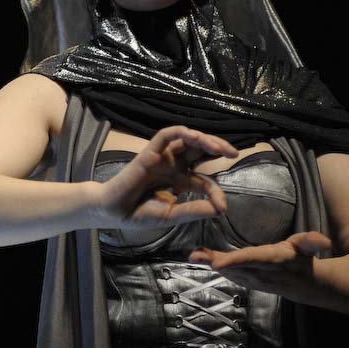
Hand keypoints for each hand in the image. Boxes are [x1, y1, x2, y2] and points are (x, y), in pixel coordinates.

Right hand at [94, 125, 238, 229]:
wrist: (114, 212)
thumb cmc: (139, 214)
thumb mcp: (171, 215)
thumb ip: (193, 211)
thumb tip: (219, 210)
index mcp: (180, 181)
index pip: (205, 181)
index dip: (216, 191)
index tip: (222, 206)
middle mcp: (174, 166)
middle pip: (200, 151)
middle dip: (218, 148)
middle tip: (234, 153)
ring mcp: (163, 157)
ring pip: (187, 140)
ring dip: (205, 139)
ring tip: (221, 148)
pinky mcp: (150, 151)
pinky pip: (167, 135)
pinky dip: (183, 132)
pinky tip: (196, 137)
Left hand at [188, 231, 332, 299]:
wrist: (304, 286)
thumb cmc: (303, 259)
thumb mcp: (308, 248)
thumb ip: (311, 242)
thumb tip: (324, 241)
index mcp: (273, 260)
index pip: (251, 260)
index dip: (235, 261)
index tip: (217, 263)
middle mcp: (259, 272)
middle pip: (233, 266)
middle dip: (214, 261)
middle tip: (194, 256)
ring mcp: (251, 279)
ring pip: (227, 270)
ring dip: (209, 263)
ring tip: (192, 255)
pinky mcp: (246, 279)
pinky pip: (227, 271)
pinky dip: (213, 264)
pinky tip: (198, 257)